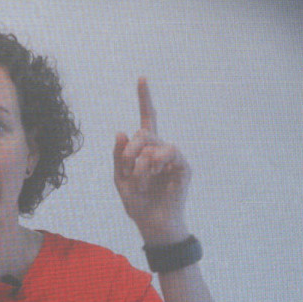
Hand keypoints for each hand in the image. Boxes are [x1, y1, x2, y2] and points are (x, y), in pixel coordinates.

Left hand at [113, 78, 190, 245]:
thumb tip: (121, 131)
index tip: (142, 78)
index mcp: (144, 150)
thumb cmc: (137, 202)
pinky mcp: (183, 167)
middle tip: (128, 167)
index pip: (147, 120)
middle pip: (145, 132)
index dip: (145, 99)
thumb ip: (119, 156)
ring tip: (140, 178)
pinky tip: (153, 174)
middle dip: (131, 148)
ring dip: (142, 161)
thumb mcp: (120, 179)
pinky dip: (156, 163)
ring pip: (155, 143)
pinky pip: (170, 152)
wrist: (152, 223)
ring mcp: (173, 157)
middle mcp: (159, 150)